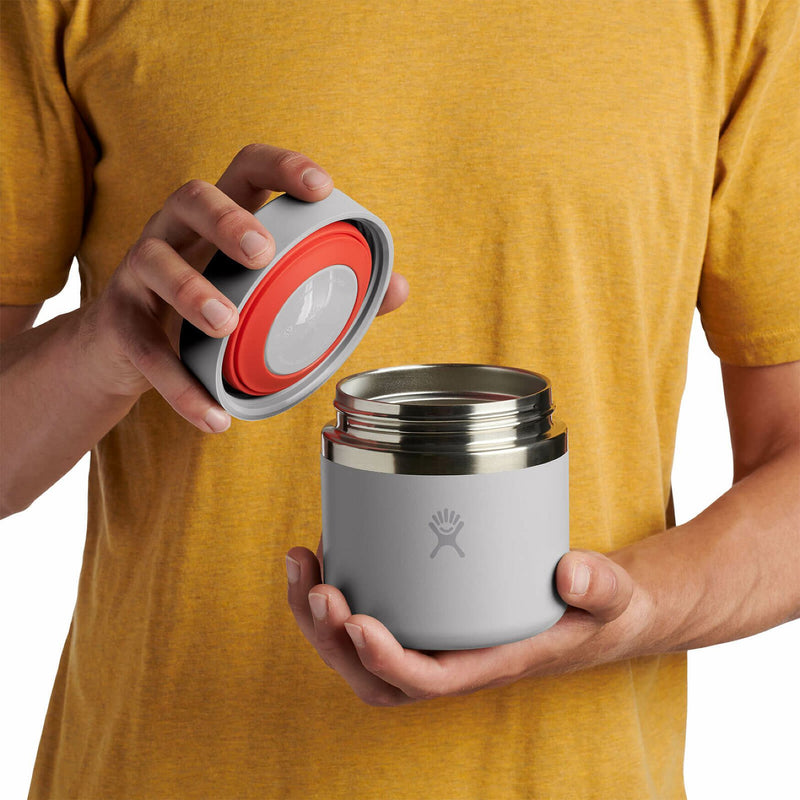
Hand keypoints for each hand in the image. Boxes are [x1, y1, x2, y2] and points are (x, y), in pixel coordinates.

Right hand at [78, 144, 408, 432]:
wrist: (125, 356)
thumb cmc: (208, 313)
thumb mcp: (262, 293)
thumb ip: (330, 289)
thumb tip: (400, 289)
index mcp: (219, 220)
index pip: (247, 170)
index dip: (282, 168)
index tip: (321, 187)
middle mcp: (175, 233)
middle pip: (192, 197)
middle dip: (228, 220)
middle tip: (262, 253)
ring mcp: (139, 274)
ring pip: (154, 262)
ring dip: (192, 291)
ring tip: (225, 322)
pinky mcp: (118, 323)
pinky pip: (144, 351)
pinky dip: (180, 386)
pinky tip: (213, 417)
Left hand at [286, 545, 649, 705]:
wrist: (591, 613)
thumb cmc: (595, 612)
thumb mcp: (611, 597)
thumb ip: (600, 586)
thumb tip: (570, 571)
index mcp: (489, 664)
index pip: (426, 681)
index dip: (385, 660)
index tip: (357, 622)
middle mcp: (450, 660)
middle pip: (373, 676)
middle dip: (332, 638)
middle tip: (318, 586)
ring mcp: (431, 640)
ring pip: (357, 653)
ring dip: (319, 617)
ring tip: (302, 564)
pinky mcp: (423, 615)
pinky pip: (367, 618)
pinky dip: (338, 593)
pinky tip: (329, 551)